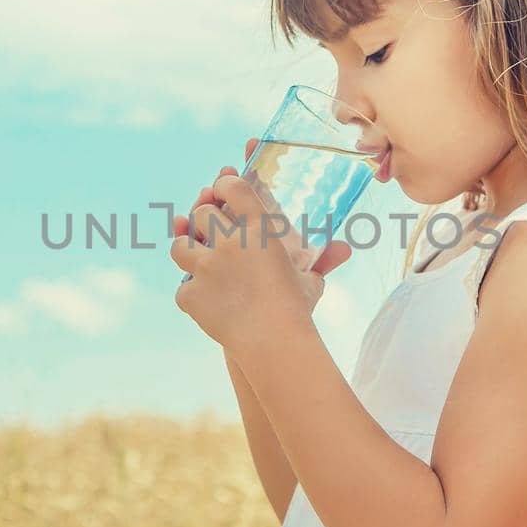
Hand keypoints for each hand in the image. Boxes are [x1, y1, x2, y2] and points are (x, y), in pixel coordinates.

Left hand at [170, 138, 354, 348]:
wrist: (274, 342)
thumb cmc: (296, 309)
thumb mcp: (310, 281)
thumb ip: (323, 261)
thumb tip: (346, 249)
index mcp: (260, 230)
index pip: (233, 188)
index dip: (223, 183)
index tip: (221, 186)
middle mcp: (229, 242)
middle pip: (202, 213)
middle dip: (204, 218)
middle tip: (211, 229)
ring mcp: (206, 267)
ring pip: (180, 246)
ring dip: (187, 249)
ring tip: (197, 258)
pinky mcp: (191, 293)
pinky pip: (182, 287)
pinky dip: (191, 294)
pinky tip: (205, 298)